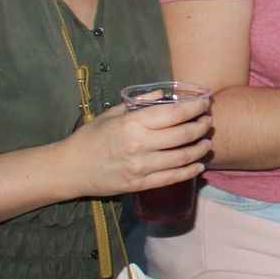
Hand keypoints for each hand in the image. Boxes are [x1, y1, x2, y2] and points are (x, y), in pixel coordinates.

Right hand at [60, 96, 212, 198]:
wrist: (71, 168)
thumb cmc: (91, 137)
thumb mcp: (112, 113)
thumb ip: (140, 102)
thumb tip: (164, 94)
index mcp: (133, 123)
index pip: (175, 114)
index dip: (195, 108)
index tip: (205, 103)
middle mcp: (139, 145)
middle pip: (184, 134)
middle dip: (202, 126)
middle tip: (208, 122)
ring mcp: (141, 167)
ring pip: (183, 157)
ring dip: (200, 149)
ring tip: (206, 142)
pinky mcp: (140, 184)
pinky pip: (173, 178)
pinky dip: (190, 171)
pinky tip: (199, 165)